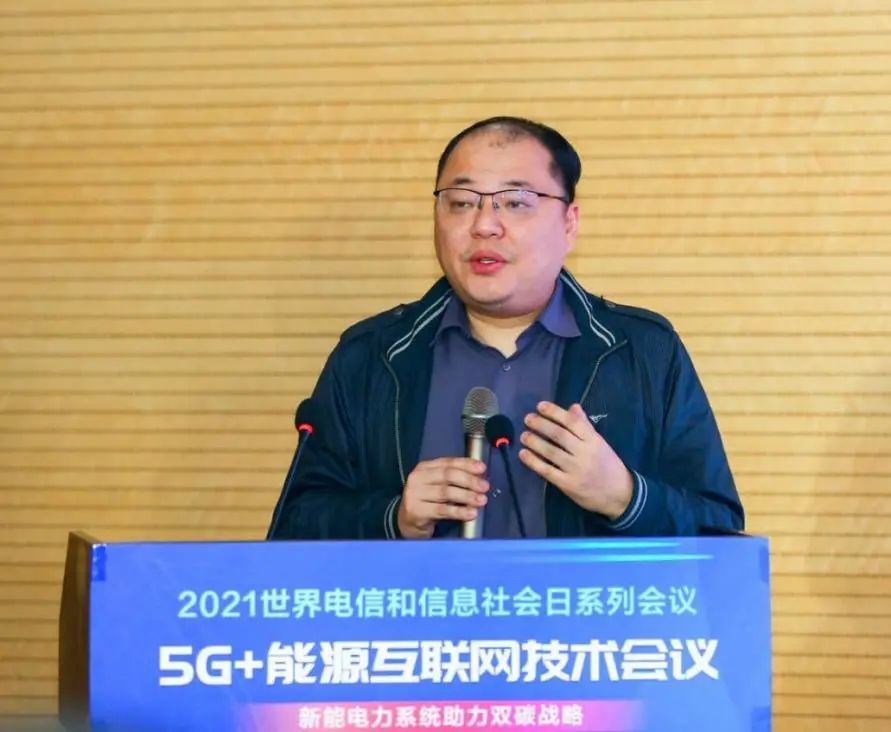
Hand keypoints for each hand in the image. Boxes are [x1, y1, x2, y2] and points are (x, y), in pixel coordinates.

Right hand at [397, 458, 488, 538]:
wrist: (406, 522)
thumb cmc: (427, 502)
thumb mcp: (437, 486)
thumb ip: (454, 479)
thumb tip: (479, 477)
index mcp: (424, 467)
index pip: (448, 462)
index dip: (466, 464)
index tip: (482, 468)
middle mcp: (417, 478)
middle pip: (447, 476)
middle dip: (469, 480)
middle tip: (484, 486)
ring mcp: (415, 494)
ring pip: (446, 492)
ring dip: (467, 496)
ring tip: (481, 500)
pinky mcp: (416, 511)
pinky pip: (442, 510)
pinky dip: (459, 511)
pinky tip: (470, 513)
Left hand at [519, 402, 632, 519]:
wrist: (620, 495)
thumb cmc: (608, 465)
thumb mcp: (600, 443)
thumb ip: (585, 426)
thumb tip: (572, 407)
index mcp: (594, 440)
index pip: (572, 422)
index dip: (555, 412)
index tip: (540, 406)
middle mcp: (585, 453)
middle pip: (559, 435)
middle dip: (541, 424)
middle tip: (528, 419)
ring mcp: (576, 469)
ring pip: (551, 452)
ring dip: (535, 442)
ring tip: (524, 435)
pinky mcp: (568, 485)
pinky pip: (547, 471)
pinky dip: (533, 462)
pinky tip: (523, 454)